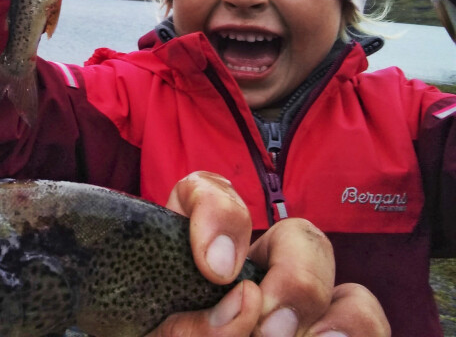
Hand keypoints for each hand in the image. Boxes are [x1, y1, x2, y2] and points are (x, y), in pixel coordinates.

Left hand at [146, 171, 389, 335]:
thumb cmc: (151, 335)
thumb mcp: (151, 332)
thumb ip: (184, 325)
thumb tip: (242, 306)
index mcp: (196, 252)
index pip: (207, 193)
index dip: (218, 216)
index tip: (212, 267)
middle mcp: (254, 268)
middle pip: (299, 237)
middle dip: (296, 280)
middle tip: (269, 329)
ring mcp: (295, 305)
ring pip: (344, 283)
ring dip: (336, 314)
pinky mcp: (326, 331)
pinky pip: (365, 323)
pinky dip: (356, 332)